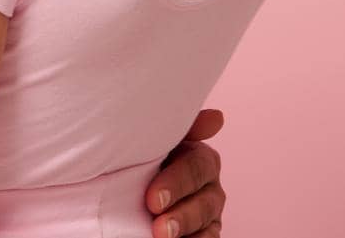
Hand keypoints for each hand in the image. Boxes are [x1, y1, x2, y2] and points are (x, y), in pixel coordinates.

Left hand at [145, 109, 225, 236]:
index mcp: (197, 156)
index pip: (197, 166)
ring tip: (161, 236)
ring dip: (185, 230)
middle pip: (205, 200)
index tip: (151, 200)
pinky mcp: (206, 231)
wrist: (126, 190)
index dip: (176, 183)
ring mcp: (209, 210)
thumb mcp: (153, 142)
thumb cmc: (139, 161)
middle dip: (181, 214)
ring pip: (207, 222)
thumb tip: (218, 117)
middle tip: (158, 226)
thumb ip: (178, 129)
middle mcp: (209, 183)